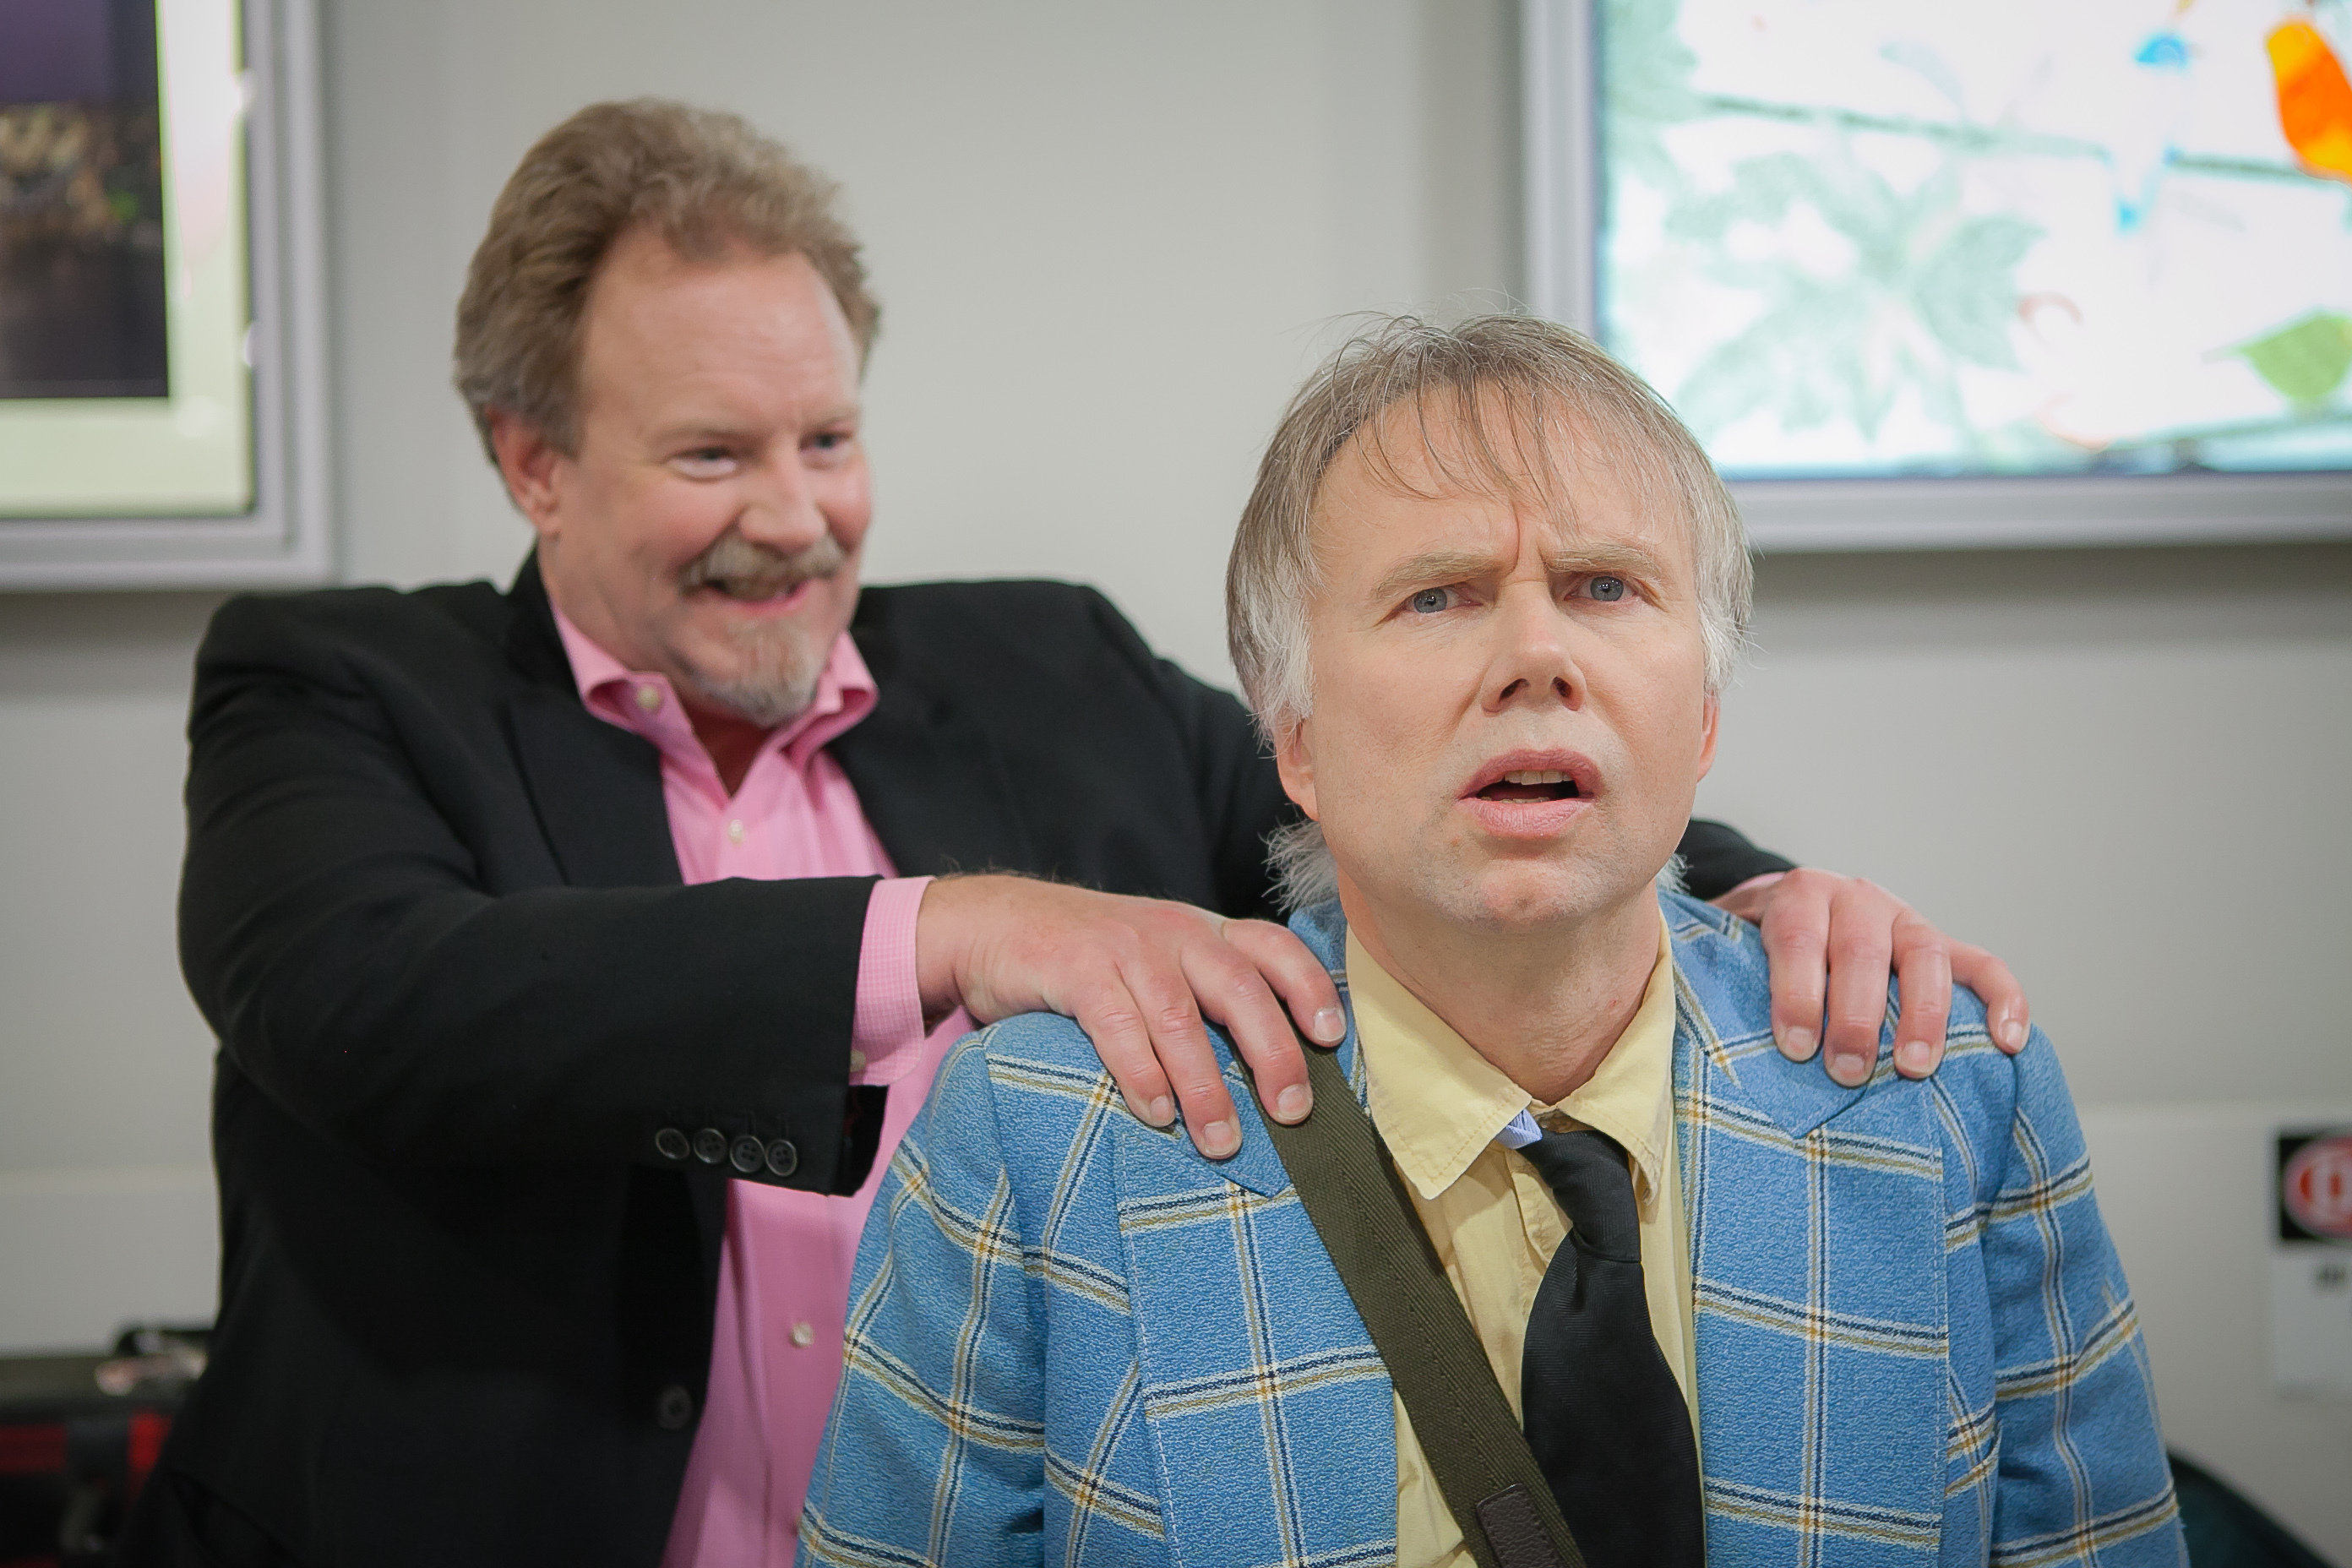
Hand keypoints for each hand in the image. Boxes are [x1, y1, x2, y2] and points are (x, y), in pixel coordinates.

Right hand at [914, 875, 1346, 1159]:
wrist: (995, 923)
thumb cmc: (1091, 960)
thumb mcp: (1158, 962)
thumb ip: (1205, 999)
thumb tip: (1269, 1079)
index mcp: (1203, 931)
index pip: (1273, 948)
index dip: (1308, 988)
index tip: (1331, 1039)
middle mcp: (1174, 932)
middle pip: (1239, 987)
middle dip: (1272, 1052)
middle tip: (1293, 1113)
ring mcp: (1124, 947)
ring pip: (1180, 1017)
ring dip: (1205, 1085)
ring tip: (1222, 1141)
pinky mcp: (1075, 967)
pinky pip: (1117, 1024)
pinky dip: (1140, 1072)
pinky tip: (1154, 1114)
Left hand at [1713, 869, 2028, 1086]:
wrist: (1790, 908)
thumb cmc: (1751, 948)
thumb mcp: (1724, 947)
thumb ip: (1712, 971)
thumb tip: (1671, 1017)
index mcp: (1795, 895)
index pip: (1796, 938)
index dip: (1796, 991)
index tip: (1793, 1045)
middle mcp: (1854, 898)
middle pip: (1859, 949)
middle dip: (1854, 1013)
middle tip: (1847, 1071)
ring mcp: (1903, 919)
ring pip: (1923, 954)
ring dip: (1922, 1012)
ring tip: (1914, 1068)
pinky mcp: (1942, 944)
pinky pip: (1982, 965)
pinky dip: (2003, 998)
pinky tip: (2008, 1040)